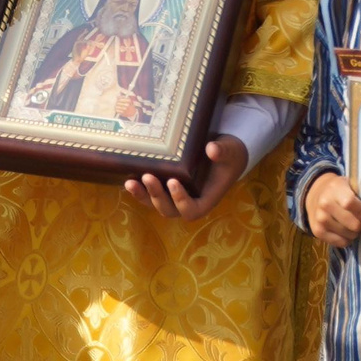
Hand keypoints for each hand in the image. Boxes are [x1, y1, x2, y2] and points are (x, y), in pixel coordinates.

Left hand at [129, 135, 248, 219]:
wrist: (224, 152)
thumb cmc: (229, 155)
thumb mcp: (230, 151)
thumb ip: (223, 151)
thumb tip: (212, 149)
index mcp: (206, 199)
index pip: (192, 211)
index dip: (181, 201)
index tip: (174, 182)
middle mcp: (189, 201)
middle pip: (169, 210)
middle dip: (157, 196)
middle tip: (148, 177)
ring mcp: (175, 196)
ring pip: (156, 204)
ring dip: (143, 195)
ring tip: (130, 182)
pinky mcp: (166, 186)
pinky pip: (150, 193)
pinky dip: (140, 189)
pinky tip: (129, 178)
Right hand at [302, 169, 360, 248]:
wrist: (315, 194)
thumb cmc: (338, 189)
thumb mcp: (349, 184)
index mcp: (334, 189)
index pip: (350, 203)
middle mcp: (324, 205)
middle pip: (352, 224)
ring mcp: (320, 220)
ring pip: (349, 235)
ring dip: (354, 232)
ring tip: (352, 224)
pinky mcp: (317, 232)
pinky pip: (341, 243)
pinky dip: (347, 239)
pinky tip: (345, 230)